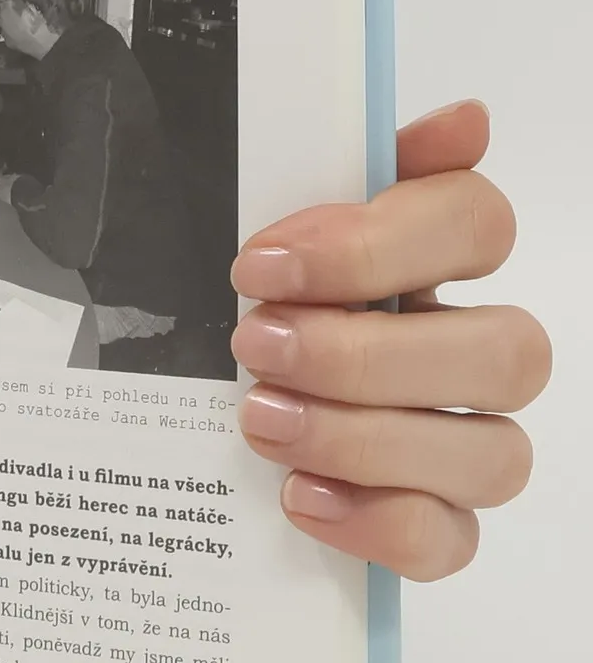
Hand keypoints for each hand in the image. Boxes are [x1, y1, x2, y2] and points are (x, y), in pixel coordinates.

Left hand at [231, 100, 548, 579]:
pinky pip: (449, 542)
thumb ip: (341, 169)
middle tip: (253, 346)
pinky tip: (300, 497)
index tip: (260, 265)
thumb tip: (463, 120)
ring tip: (259, 420)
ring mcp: (459, 447)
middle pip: (506, 352)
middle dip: (366, 355)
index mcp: (430, 264)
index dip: (378, 246)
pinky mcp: (428, 527)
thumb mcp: (254, 234)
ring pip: (494, 453)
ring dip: (368, 438)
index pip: (477, 224)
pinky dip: (378, 522)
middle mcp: (466, 352)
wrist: (156, 410)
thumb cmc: (231, 310)